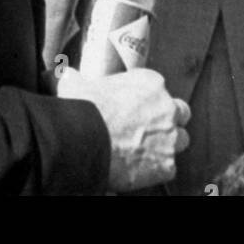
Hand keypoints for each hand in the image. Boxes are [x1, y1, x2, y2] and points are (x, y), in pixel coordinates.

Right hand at [57, 67, 190, 191]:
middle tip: (149, 130)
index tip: (135, 110)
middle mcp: (167, 107)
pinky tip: (139, 170)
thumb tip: (63, 74)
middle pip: (179, 113)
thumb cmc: (83, 109)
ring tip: (146, 152)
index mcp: (151, 83)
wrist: (87, 141)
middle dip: (168, 121)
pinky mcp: (167, 164)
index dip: (148, 101)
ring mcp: (170, 137)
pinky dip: (157, 170)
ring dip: (167, 145)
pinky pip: (169, 167)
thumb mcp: (76, 85)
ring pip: (180, 140)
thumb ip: (73, 78)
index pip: (160, 90)